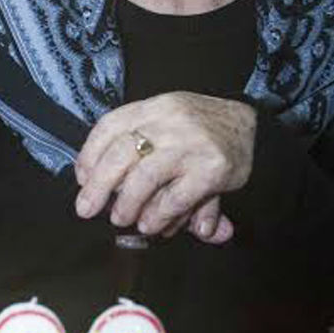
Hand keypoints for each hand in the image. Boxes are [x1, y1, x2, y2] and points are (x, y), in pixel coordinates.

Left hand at [74, 92, 256, 241]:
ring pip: (143, 179)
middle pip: (120, 154)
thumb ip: (133, 143)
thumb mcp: (166, 120)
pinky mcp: (211, 170)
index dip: (89, 155)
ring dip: (127, 205)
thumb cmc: (199, 128)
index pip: (110, 126)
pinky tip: (152, 225)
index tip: (82, 178)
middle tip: (86, 210)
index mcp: (154, 107)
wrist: (252, 126)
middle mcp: (170, 121)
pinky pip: (174, 199)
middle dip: (98, 187)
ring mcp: (190, 145)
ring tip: (122, 219)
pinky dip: (158, 216)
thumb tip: (87, 177)